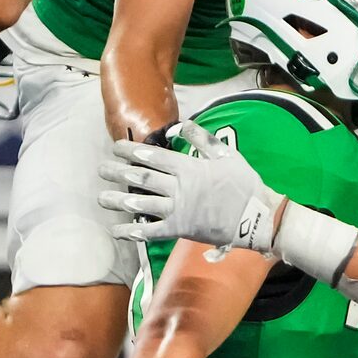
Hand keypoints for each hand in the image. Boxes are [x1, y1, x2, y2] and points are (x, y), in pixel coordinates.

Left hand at [100, 123, 283, 252]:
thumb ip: (202, 139)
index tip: (116, 147)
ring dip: (119, 201)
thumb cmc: (244, 184)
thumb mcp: (226, 155)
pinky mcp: (180, 230)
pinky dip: (133, 232)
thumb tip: (181, 125)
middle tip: (101, 169)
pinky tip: (117, 230)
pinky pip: (151, 231)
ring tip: (101, 198)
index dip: (132, 151)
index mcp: (189, 168)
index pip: (154, 156)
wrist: (256, 217)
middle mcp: (179, 188)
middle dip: (119, 173)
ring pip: (141, 204)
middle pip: (142, 178)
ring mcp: (178, 210)